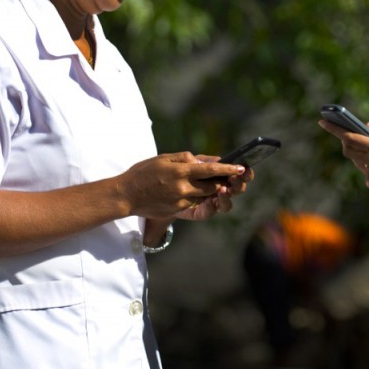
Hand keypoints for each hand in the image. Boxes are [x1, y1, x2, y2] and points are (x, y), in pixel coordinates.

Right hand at [117, 152, 246, 219]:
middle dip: (223, 182)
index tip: (241, 167)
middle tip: (231, 176)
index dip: (228, 169)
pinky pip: (194, 202)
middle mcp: (183, 187)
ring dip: (211, 190)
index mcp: (181, 171)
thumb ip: (186, 158)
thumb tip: (204, 161)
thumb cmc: (144, 172)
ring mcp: (181, 201)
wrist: (126, 195)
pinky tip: (193, 190)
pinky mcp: (178, 210)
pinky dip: (197, 196)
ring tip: (215, 183)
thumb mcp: (164, 158)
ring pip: (205, 196)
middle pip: (213, 186)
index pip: (211, 170)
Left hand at [175, 156, 253, 220]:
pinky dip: (212, 207)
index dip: (244, 172)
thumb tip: (218, 160)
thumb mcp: (186, 162)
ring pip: (225, 204)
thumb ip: (202, 161)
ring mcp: (209, 202)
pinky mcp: (198, 212)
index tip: (245, 168)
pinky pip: (208, 212)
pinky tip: (212, 201)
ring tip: (224, 189)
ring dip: (227, 197)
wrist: (156, 190)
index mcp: (218, 176)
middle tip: (235, 178)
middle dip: (238, 184)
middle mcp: (217, 190)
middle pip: (235, 189)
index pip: (236, 174)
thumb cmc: (172, 172)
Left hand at [319, 119, 368, 212]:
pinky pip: (368, 164)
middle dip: (343, 137)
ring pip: (358, 158)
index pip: (350, 138)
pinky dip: (367, 154)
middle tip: (342, 124)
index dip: (335, 129)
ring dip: (356, 145)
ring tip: (360, 132)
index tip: (323, 121)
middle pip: (349, 149)